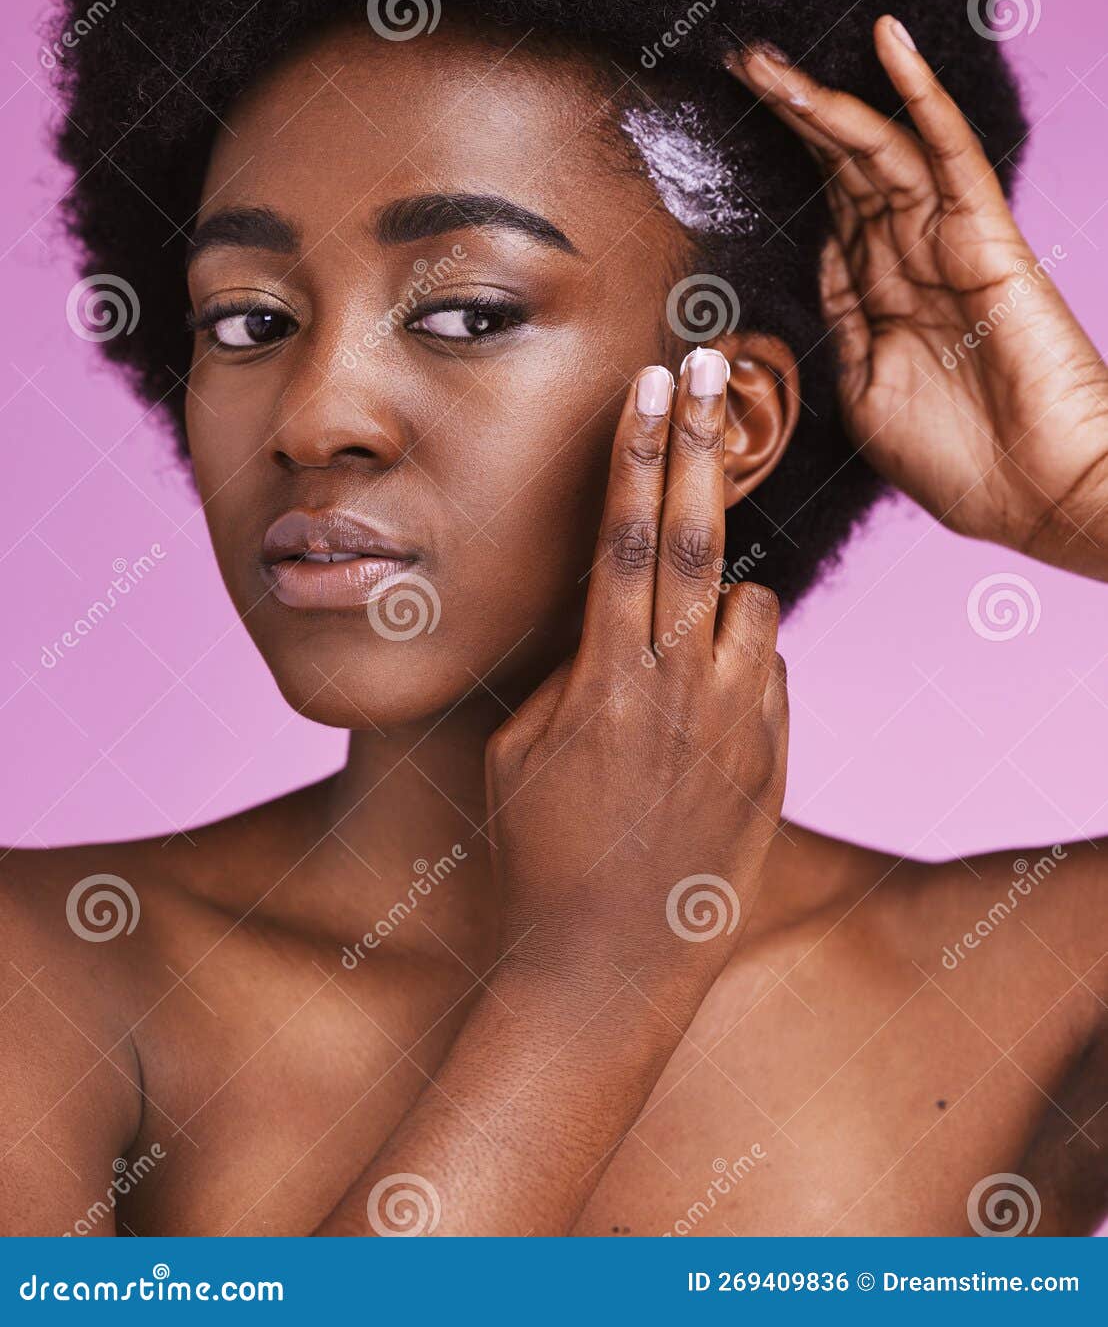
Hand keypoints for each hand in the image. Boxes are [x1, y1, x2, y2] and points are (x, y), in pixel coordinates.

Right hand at [483, 348, 787, 1010]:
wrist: (605, 965)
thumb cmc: (537, 851)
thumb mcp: (522, 746)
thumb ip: (575, 666)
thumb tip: (620, 608)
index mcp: (605, 682)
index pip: (626, 539)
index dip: (640, 454)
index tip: (652, 385)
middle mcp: (680, 693)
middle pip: (697, 539)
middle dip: (701, 444)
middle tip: (709, 366)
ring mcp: (737, 729)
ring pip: (753, 605)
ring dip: (719, 596)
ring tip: (674, 646)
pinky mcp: (772, 764)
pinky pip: (769, 675)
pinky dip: (740, 666)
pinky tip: (696, 713)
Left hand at [727, 18, 1107, 579]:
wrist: (1038, 496)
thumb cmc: (958, 463)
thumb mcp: (862, 396)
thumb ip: (837, 331)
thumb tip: (810, 280)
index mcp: (880, 295)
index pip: (825, 208)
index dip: (782, 165)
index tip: (730, 120)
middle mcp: (910, 256)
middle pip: (842, 168)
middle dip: (789, 115)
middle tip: (739, 61)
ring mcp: (947, 241)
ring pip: (877, 150)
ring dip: (824, 101)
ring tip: (766, 59)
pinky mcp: (984, 236)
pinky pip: (948, 153)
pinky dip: (920, 96)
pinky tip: (888, 43)